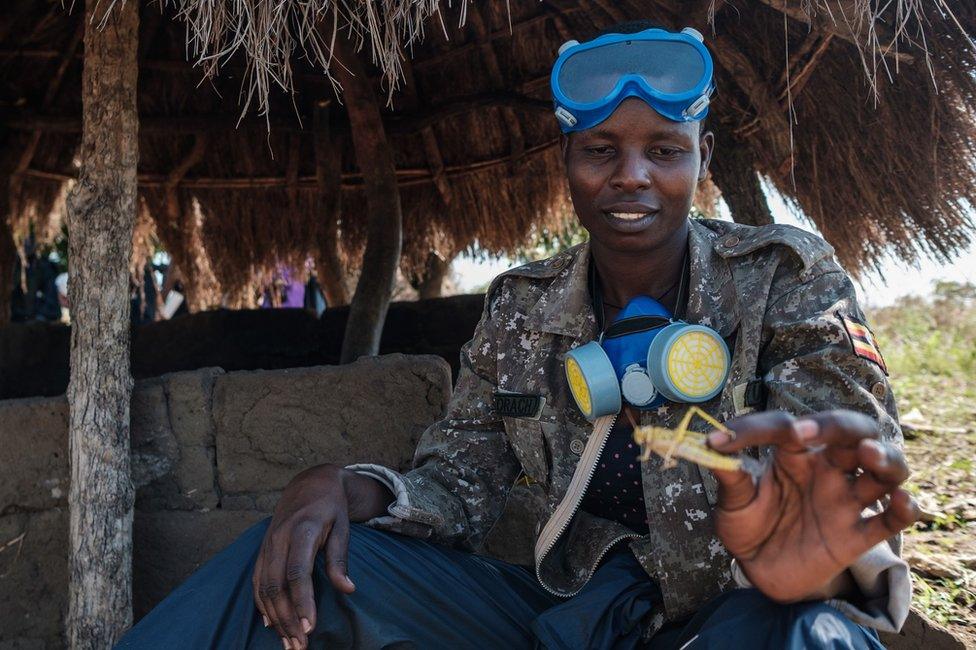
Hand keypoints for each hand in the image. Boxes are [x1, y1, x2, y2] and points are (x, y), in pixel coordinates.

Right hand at [253, 464, 392, 648]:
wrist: (309, 484)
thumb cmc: (330, 508)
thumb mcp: (343, 527)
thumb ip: (341, 558)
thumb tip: (348, 589)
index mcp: (302, 530)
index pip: (298, 571)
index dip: (302, 601)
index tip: (310, 626)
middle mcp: (279, 539)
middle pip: (276, 585)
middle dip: (286, 618)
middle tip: (299, 645)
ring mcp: (267, 545)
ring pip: (263, 587)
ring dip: (275, 618)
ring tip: (289, 642)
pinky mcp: (262, 550)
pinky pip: (257, 581)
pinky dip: (262, 605)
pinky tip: (270, 624)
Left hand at [707, 410, 918, 602]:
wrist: (761, 572)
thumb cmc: (749, 525)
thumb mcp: (733, 501)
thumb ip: (728, 476)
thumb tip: (707, 448)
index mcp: (792, 454)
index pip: (783, 427)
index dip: (753, 429)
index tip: (720, 441)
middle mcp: (825, 470)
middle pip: (851, 431)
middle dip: (837, 426)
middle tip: (808, 432)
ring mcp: (845, 500)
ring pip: (885, 468)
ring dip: (885, 457)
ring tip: (868, 455)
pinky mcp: (857, 535)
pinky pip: (892, 519)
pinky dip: (904, 509)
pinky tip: (899, 501)